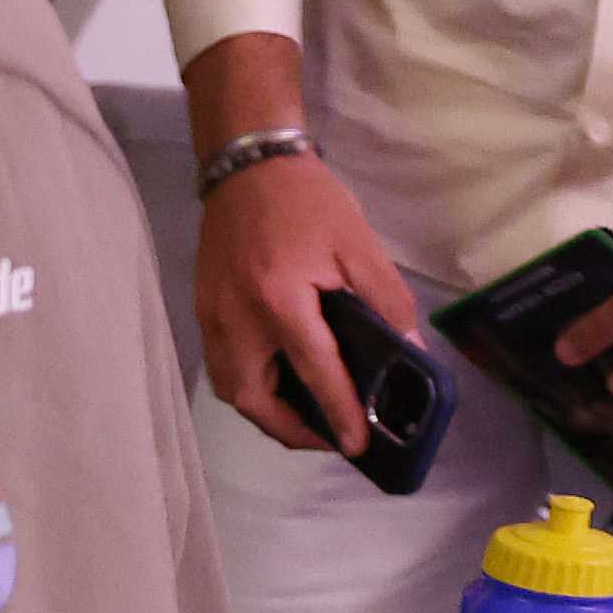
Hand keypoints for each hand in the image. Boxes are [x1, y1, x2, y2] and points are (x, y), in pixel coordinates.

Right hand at [193, 151, 418, 455]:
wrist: (247, 167)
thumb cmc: (307, 202)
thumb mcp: (359, 245)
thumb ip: (386, 300)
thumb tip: (408, 351)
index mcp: (280, 299)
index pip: (313, 371)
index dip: (338, 412)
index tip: (356, 446)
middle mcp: (237, 318)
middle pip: (253, 398)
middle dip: (290, 428)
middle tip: (329, 436)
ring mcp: (212, 318)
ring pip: (232, 389)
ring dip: (267, 412)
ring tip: (306, 417)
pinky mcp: (204, 312)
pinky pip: (224, 367)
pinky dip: (252, 387)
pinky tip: (280, 382)